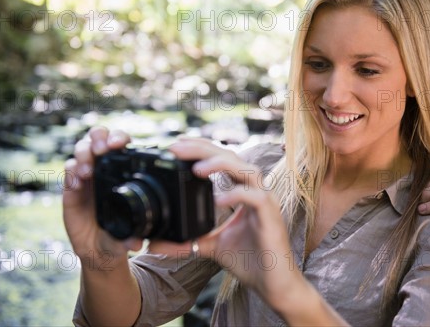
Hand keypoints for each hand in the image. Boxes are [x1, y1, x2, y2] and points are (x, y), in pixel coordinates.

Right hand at [62, 126, 142, 269]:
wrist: (97, 250)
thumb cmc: (118, 236)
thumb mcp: (127, 236)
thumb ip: (130, 237)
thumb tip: (136, 244)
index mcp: (124, 172)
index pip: (122, 144)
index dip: (120, 138)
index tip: (119, 145)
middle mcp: (105, 169)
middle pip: (100, 137)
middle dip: (100, 137)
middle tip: (102, 150)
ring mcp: (87, 175)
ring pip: (82, 148)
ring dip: (84, 153)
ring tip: (88, 171)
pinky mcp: (71, 186)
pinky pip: (68, 169)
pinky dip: (71, 171)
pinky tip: (77, 185)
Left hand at [148, 138, 305, 312]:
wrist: (274, 284)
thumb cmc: (251, 261)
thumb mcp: (211, 246)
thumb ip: (187, 241)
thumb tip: (155, 244)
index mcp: (243, 192)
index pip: (223, 160)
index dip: (201, 149)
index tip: (175, 146)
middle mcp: (255, 191)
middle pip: (232, 157)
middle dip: (204, 149)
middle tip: (177, 147)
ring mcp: (266, 201)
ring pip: (247, 170)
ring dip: (221, 165)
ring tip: (197, 169)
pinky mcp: (271, 216)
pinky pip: (256, 197)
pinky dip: (237, 195)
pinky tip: (218, 199)